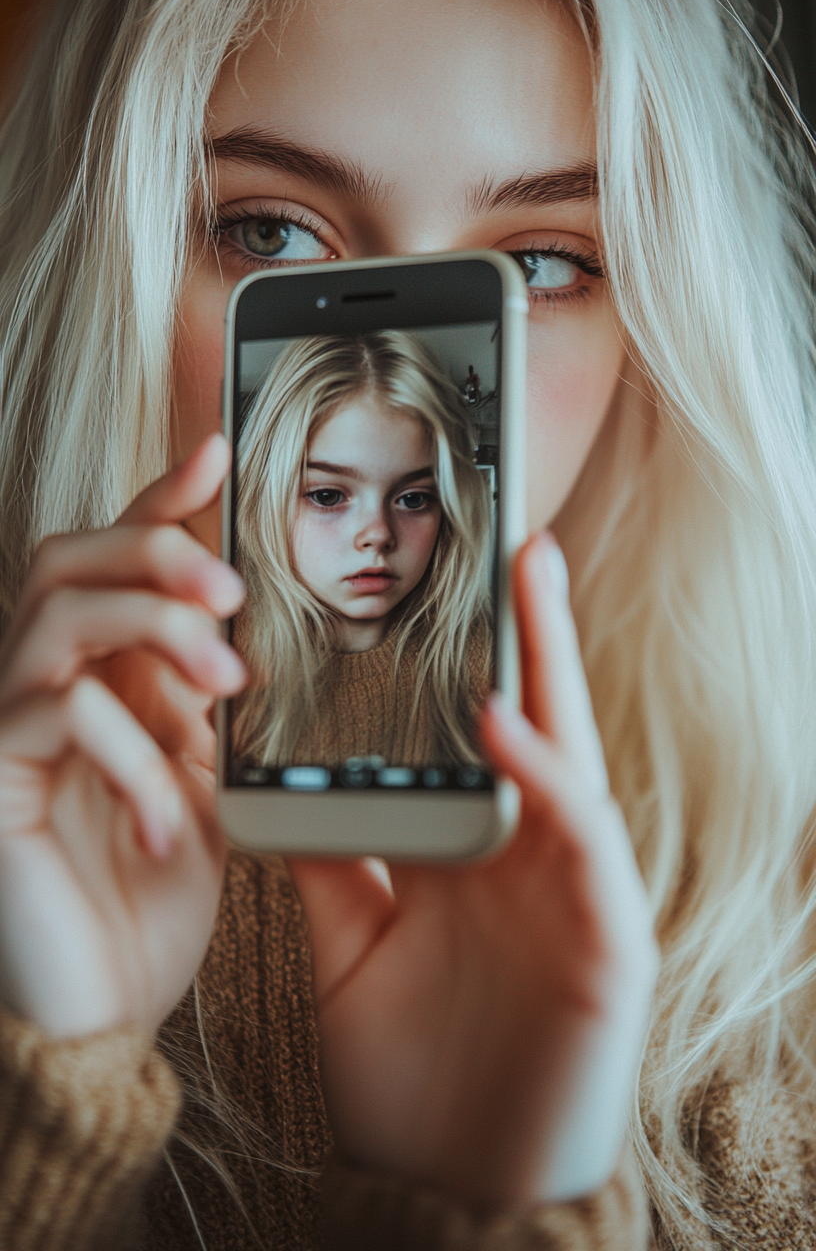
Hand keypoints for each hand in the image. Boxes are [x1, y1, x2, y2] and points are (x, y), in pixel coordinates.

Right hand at [0, 435, 245, 1039]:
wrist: (106, 1010)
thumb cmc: (157, 896)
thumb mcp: (207, 782)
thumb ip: (208, 703)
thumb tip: (246, 629)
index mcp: (102, 676)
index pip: (115, 561)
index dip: (157, 498)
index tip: (217, 451)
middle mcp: (43, 688)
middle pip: (68, 559)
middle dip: (154, 551)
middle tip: (232, 593)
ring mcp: (9, 731)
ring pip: (54, 617)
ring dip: (150, 628)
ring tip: (223, 684)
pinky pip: (54, 719)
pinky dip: (132, 761)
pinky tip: (175, 827)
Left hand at [290, 533, 657, 1210]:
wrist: (450, 1185)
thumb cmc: (411, 1071)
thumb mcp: (350, 946)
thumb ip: (327, 861)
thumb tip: (275, 781)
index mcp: (475, 851)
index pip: (476, 733)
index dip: (471, 656)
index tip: (448, 579)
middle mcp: (531, 854)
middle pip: (537, 720)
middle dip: (533, 630)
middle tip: (519, 536)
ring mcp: (571, 889)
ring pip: (573, 757)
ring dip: (552, 672)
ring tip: (525, 584)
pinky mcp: (604, 937)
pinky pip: (580, 839)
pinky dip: (546, 777)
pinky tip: (504, 725)